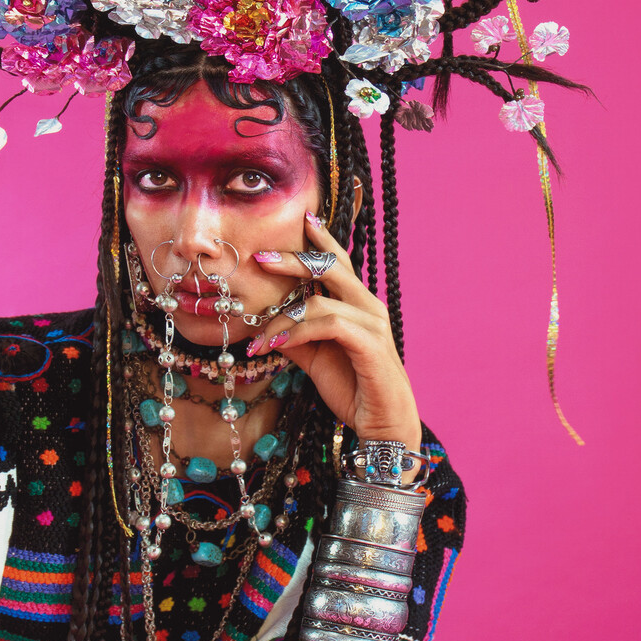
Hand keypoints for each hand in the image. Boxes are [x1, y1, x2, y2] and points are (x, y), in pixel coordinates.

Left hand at [245, 213, 420, 446]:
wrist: (382, 422)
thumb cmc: (353, 386)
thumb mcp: (314, 357)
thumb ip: (293, 336)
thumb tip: (262, 324)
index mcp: (358, 304)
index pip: (338, 262)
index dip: (321, 239)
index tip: (304, 218)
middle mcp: (368, 306)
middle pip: (330, 268)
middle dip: (294, 259)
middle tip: (260, 257)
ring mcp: (372, 323)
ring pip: (319, 301)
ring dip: (281, 320)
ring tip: (258, 339)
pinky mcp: (369, 343)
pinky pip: (326, 325)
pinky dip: (296, 333)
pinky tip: (276, 346)